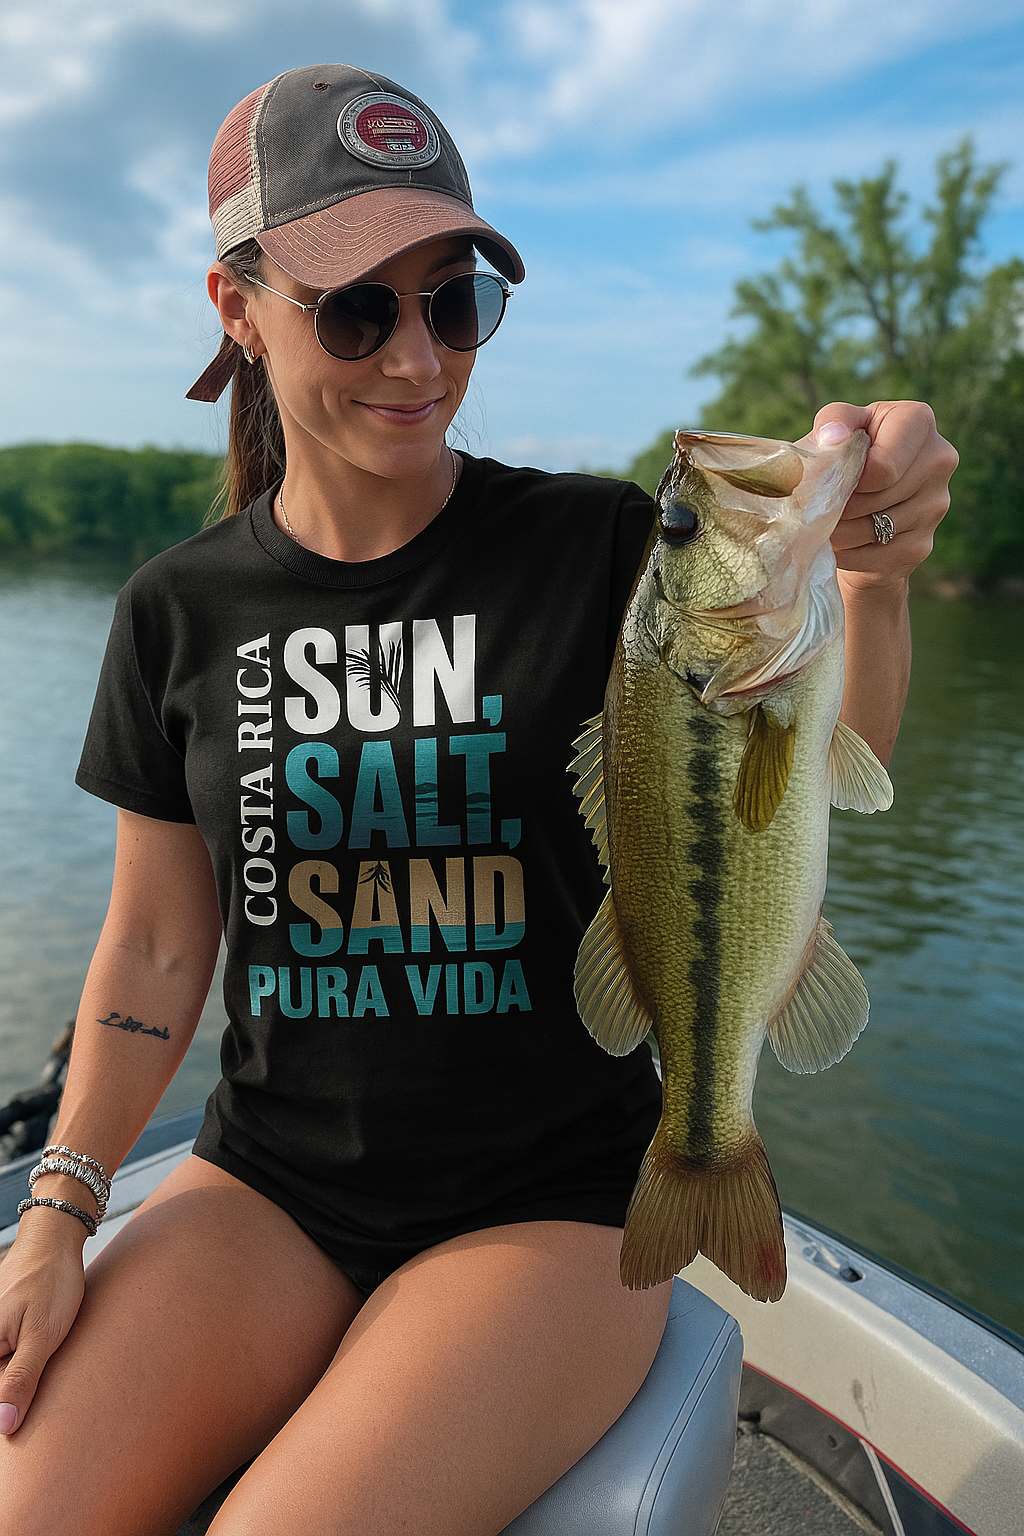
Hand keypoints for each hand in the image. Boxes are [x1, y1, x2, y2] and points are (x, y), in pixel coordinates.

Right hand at [0, 1221, 86, 1433]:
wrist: (53, 1238)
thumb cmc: (50, 1281)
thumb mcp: (42, 1335)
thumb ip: (21, 1380)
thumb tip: (3, 1425)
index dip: (6, 1408)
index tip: (17, 1421)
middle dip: (11, 1397)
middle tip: (31, 1396)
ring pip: (2, 1374)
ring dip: (15, 1383)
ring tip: (33, 1379)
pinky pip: (4, 1359)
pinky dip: (16, 1368)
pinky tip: (32, 1367)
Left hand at [800, 401, 957, 594]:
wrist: (855, 508)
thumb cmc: (842, 458)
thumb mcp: (834, 431)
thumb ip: (834, 420)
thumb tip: (834, 437)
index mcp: (918, 421)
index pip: (883, 467)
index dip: (851, 479)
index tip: (836, 478)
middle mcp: (939, 458)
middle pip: (879, 498)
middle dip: (842, 505)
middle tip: (824, 504)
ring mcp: (937, 504)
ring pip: (875, 528)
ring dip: (840, 531)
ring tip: (828, 522)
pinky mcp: (923, 543)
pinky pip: (877, 556)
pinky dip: (848, 553)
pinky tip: (841, 543)